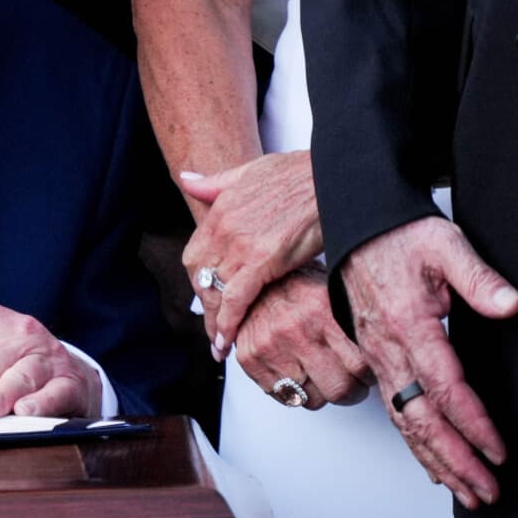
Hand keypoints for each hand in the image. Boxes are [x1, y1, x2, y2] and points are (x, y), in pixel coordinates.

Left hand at [181, 151, 322, 353]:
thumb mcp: (248, 171)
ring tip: (218, 346)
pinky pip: (237, 298)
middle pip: (200, 276)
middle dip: (205, 305)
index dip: (197, 280)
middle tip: (212, 328)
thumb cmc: (299, 173)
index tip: (204, 297)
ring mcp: (241, 244)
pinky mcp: (263, 259)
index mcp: (219, 210)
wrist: (331, 176)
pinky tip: (228, 341)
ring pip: (215, 291)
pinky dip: (229, 321)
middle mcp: (224, 228)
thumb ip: (214, 182)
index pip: (194, 255)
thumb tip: (186, 179)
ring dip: (214, 322)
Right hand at [231, 267, 372, 409]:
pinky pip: (283, 398)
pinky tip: (298, 372)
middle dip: (350, 390)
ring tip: (321, 374)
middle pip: (339, 390)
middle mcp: (295, 329)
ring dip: (320, 392)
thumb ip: (352, 319)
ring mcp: (270, 345)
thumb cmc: (295, 284)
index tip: (367, 371)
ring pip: (311, 400)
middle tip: (350, 381)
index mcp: (320, 309)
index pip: (361, 366)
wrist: (250, 277)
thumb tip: (385, 347)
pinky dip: (293, 392)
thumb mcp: (330, 289)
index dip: (369, 375)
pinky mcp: (250, 359)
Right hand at [342, 217, 517, 509]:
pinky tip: (432, 462)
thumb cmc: (400, 234)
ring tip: (466, 490)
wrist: (359, 225)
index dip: (473, 424)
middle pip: (421, 418)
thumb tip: (511, 306)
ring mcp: (378, 356)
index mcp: (408, 324)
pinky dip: (415, 443)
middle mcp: (387, 348)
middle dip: (455, 460)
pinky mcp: (375, 358)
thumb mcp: (445, 243)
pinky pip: (394, 410)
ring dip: (435, 460)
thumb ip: (479, 278)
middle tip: (487, 489)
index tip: (498, 450)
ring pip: (405, 421)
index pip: (445, 387)